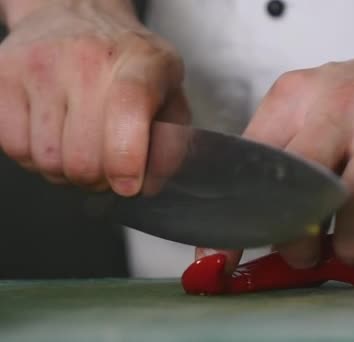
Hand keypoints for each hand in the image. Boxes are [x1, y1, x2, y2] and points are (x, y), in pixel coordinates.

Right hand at [0, 0, 188, 195]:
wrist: (76, 14)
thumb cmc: (126, 62)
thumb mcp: (169, 92)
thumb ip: (170, 142)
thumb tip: (150, 183)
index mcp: (140, 62)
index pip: (128, 109)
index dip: (127, 158)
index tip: (128, 183)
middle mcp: (87, 58)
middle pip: (84, 156)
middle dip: (98, 178)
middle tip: (106, 166)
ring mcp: (39, 65)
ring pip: (47, 160)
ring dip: (66, 171)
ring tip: (80, 146)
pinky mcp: (2, 77)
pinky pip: (14, 148)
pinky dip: (34, 158)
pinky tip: (53, 137)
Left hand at [197, 25, 353, 273]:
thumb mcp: (315, 102)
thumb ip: (284, 151)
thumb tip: (251, 218)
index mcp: (299, 98)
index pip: (252, 163)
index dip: (240, 217)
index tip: (229, 253)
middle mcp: (342, 107)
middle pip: (301, 185)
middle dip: (297, 238)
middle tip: (304, 254)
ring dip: (353, 249)